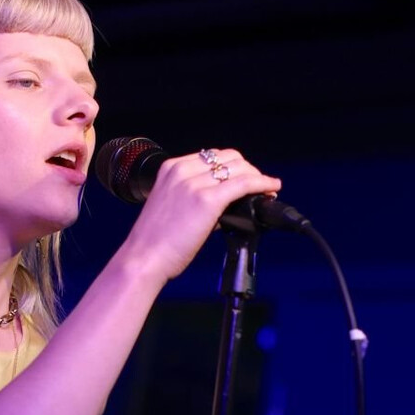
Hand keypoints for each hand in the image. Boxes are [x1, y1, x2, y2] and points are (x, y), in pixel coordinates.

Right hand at [114, 147, 282, 283]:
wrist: (143, 258)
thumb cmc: (155, 241)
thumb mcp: (171, 207)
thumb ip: (195, 198)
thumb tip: (224, 205)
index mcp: (171, 168)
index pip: (211, 156)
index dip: (233, 166)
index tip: (244, 177)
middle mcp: (182, 170)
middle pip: (228, 157)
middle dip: (247, 169)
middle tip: (259, 186)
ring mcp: (194, 183)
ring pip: (239, 168)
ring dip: (257, 176)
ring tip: (268, 190)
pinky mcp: (207, 200)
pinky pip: (244, 184)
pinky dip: (262, 183)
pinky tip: (272, 189)